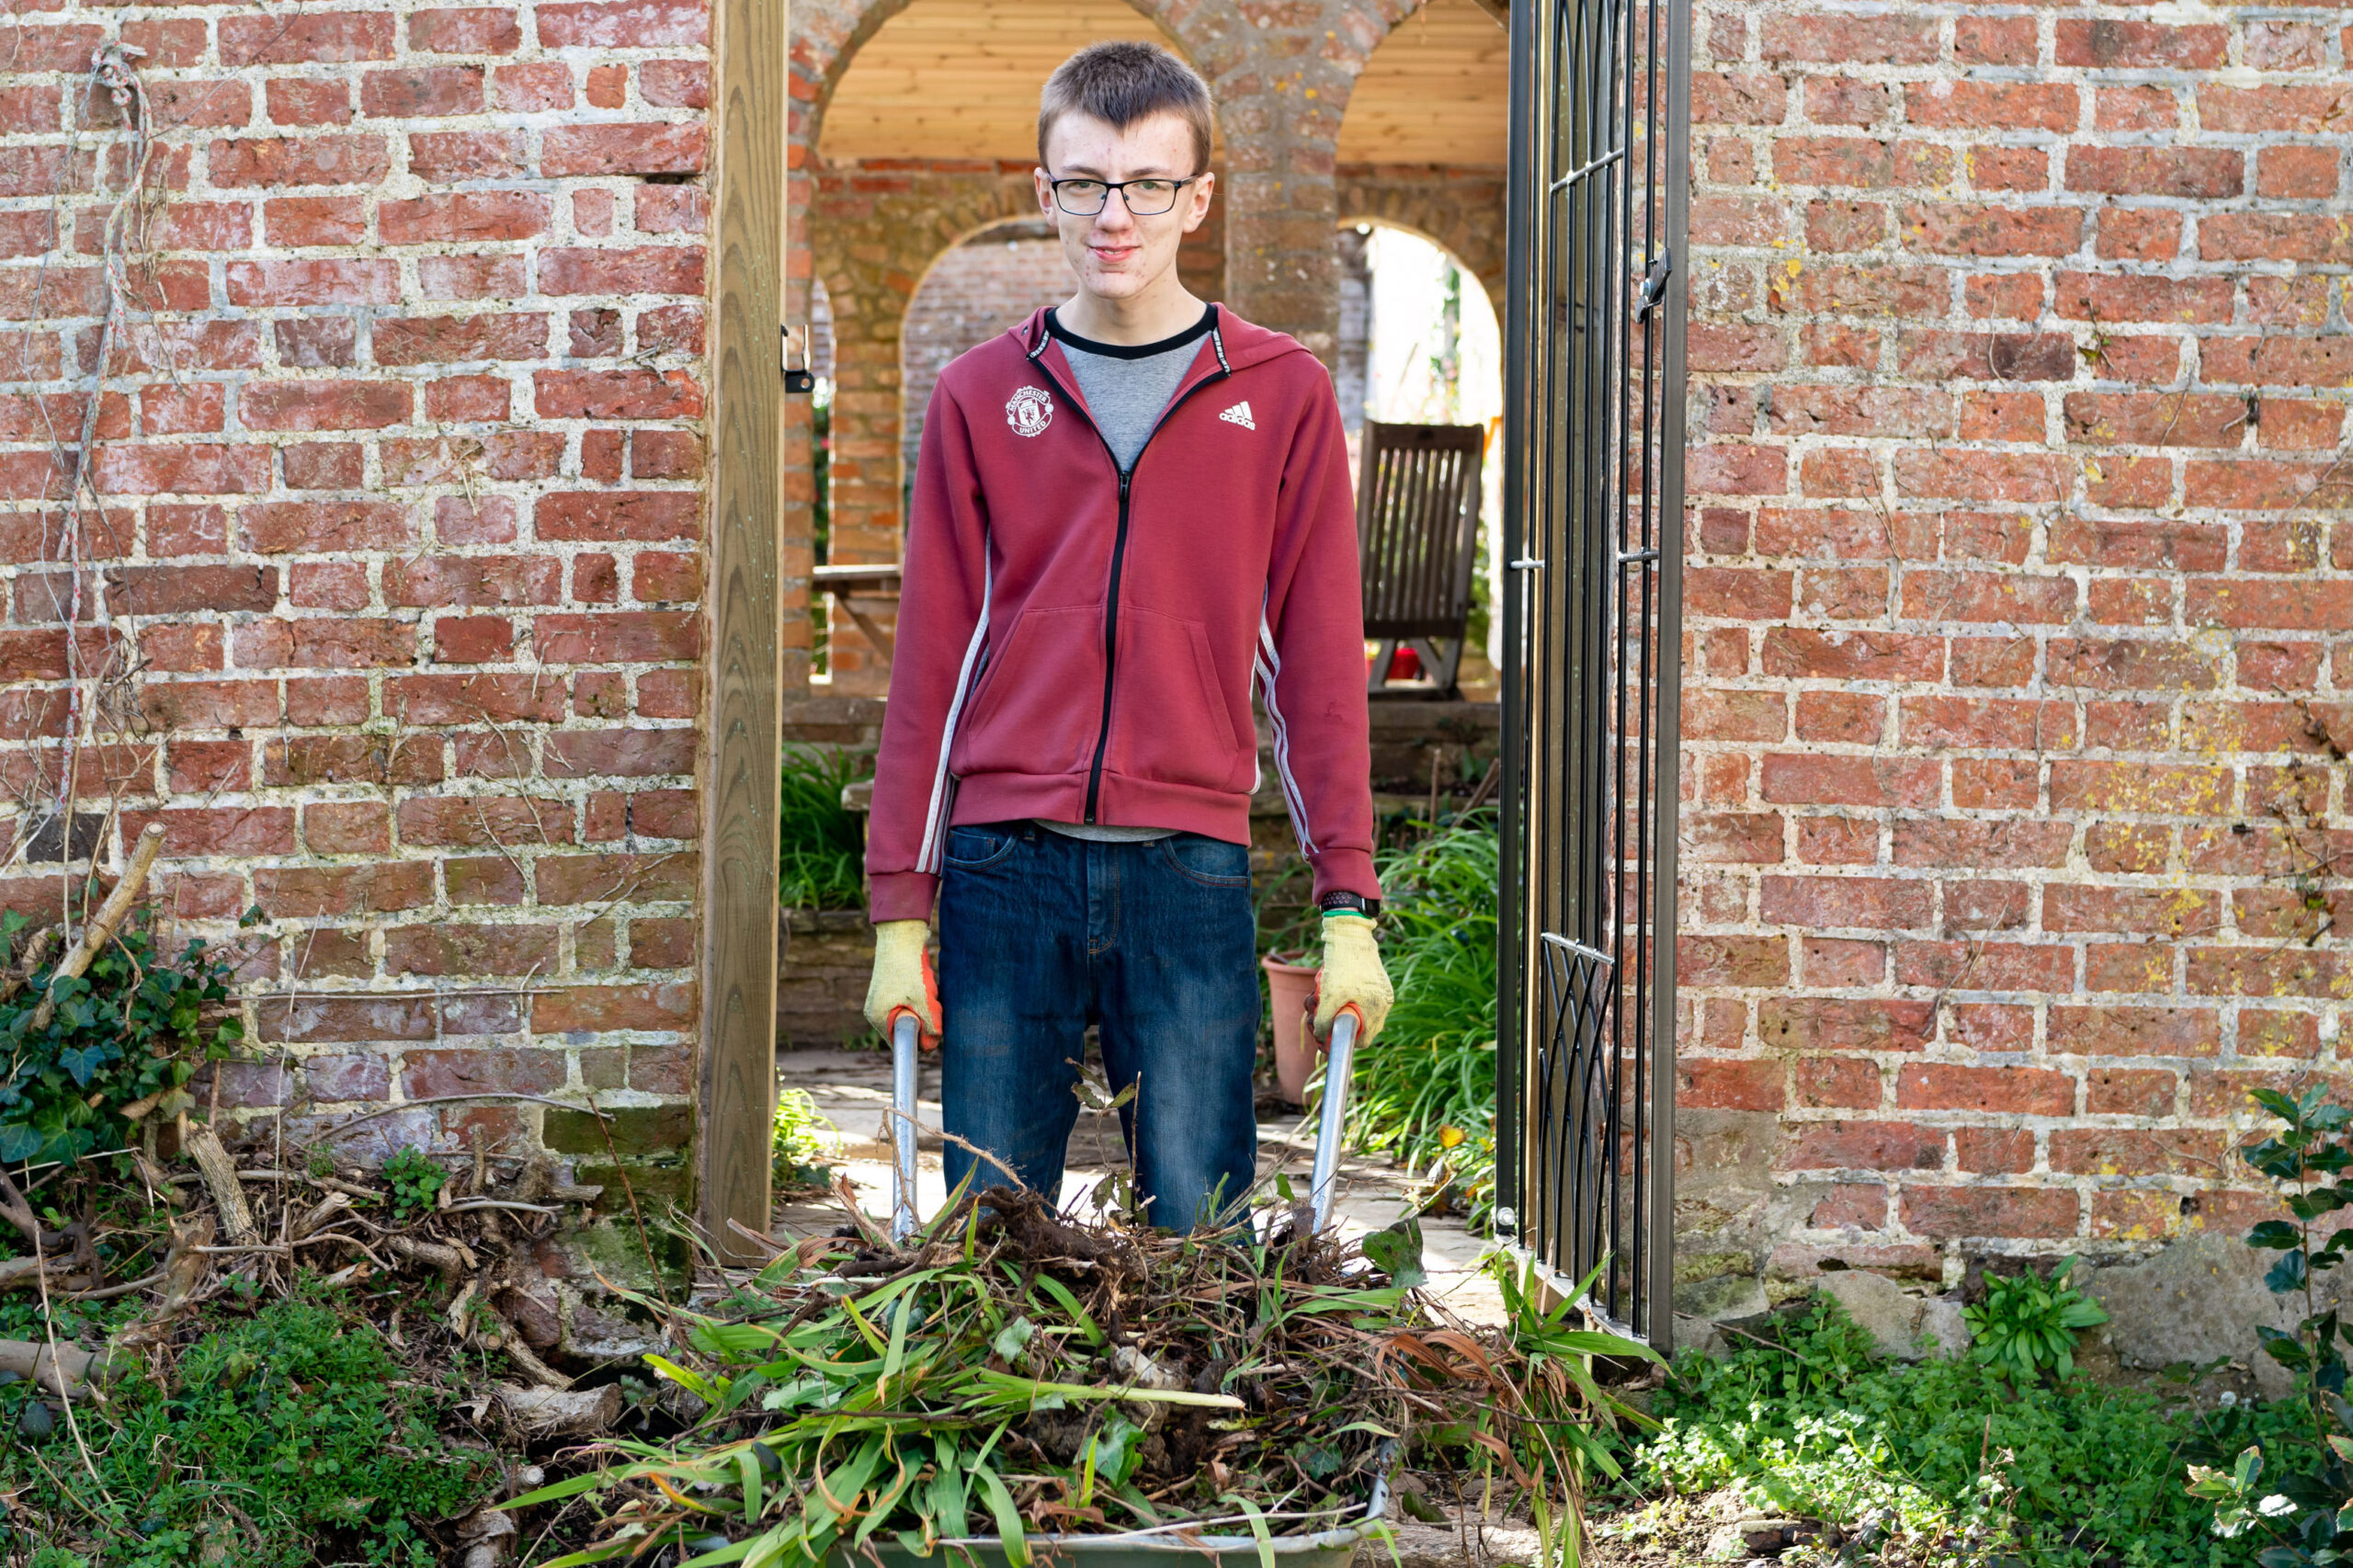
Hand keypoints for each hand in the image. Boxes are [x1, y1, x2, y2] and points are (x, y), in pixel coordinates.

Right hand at [863, 919, 940, 1047]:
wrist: (901, 934)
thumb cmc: (908, 966)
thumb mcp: (922, 999)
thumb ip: (929, 1025)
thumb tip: (932, 1045)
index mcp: (878, 1017)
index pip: (901, 1043)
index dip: (921, 1038)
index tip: (933, 1022)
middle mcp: (876, 1011)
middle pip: (907, 1027)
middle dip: (924, 1017)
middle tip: (930, 999)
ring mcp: (882, 999)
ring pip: (911, 1013)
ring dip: (924, 1004)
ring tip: (926, 985)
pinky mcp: (891, 989)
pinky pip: (910, 1001)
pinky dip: (921, 994)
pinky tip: (923, 980)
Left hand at [1309, 914, 1391, 1044]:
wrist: (1350, 934)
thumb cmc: (1342, 964)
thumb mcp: (1329, 995)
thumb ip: (1324, 1020)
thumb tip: (1320, 1036)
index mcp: (1378, 1008)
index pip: (1363, 1039)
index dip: (1342, 1040)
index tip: (1323, 1036)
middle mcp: (1382, 1002)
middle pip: (1356, 1027)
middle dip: (1332, 1022)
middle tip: (1313, 1015)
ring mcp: (1378, 992)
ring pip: (1351, 1012)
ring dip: (1330, 1008)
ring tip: (1315, 997)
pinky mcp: (1371, 982)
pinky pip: (1354, 999)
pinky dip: (1337, 997)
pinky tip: (1323, 988)